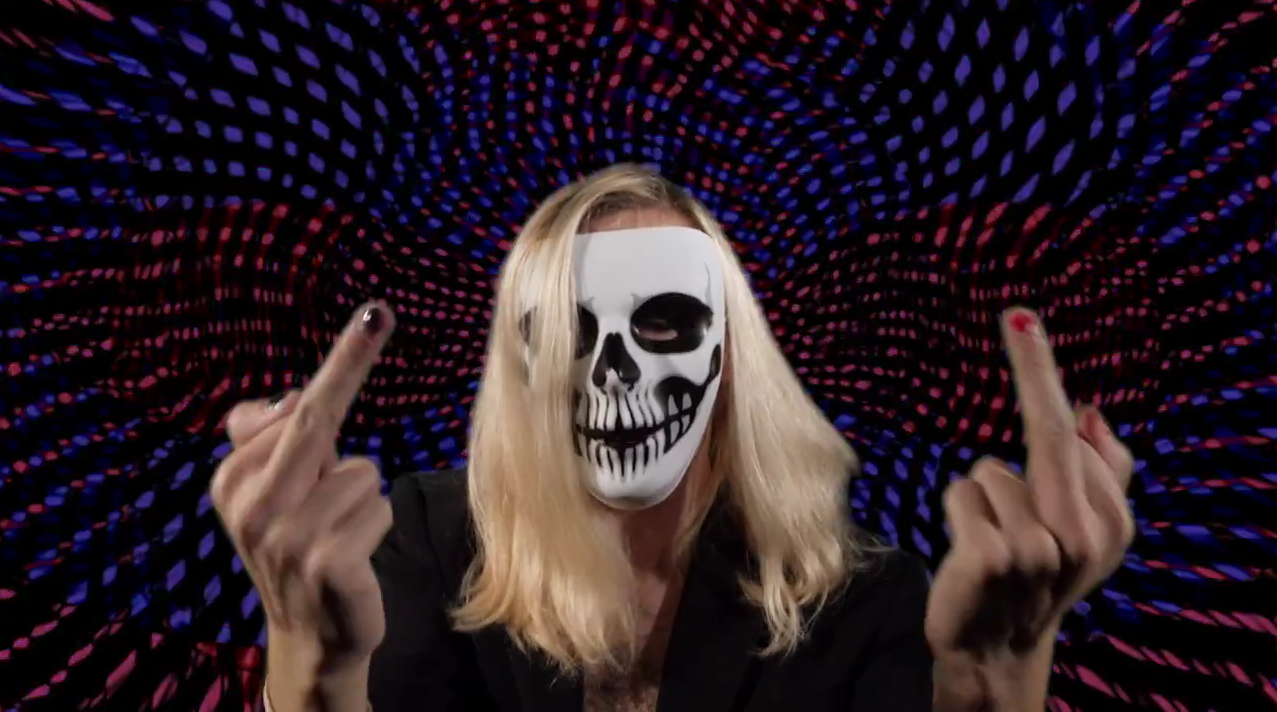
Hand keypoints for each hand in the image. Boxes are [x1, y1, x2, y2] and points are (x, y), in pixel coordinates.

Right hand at [210, 302, 395, 708]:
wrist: (310, 633)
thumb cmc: (298, 544)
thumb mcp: (270, 490)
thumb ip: (269, 439)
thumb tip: (287, 401)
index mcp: (230, 480)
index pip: (294, 408)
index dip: (342, 362)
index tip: (373, 312)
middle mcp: (251, 505)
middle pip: (317, 419)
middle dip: (350, 364)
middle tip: (376, 315)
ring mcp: (288, 536)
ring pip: (362, 471)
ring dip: (363, 498)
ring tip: (336, 534)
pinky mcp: (328, 561)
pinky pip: (378, 507)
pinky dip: (377, 525)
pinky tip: (351, 556)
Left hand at [925, 308, 1134, 706]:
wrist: (996, 646)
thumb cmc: (1034, 573)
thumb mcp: (1079, 527)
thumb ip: (1099, 471)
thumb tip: (1092, 413)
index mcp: (1112, 522)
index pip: (1074, 430)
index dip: (1041, 370)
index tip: (1021, 315)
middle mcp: (1083, 536)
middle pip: (1046, 436)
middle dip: (1031, 380)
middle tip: (1021, 318)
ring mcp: (1038, 550)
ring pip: (989, 470)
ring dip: (978, 496)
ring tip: (991, 542)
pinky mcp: (991, 558)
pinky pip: (961, 492)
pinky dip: (955, 510)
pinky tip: (968, 552)